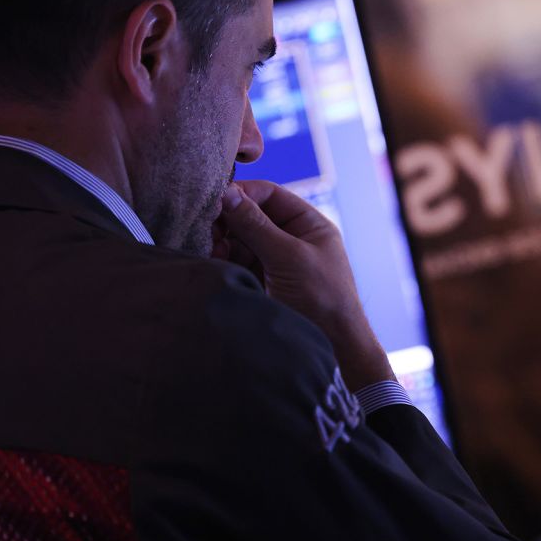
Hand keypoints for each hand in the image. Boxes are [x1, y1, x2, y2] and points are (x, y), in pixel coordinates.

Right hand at [214, 180, 393, 388]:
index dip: (242, 193)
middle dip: (227, 221)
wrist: (333, 347)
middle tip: (208, 230)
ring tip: (213, 252)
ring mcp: (274, 260)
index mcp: (307, 224)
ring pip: (238, 240)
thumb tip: (227, 193)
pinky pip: (235, 262)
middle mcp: (290, 238)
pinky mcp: (260, 281)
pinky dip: (222, 260)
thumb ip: (256, 226)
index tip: (215, 199)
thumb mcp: (289, 257)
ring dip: (222, 242)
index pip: (269, 194)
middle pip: (249, 216)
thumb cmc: (322, 297)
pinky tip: (213, 263)